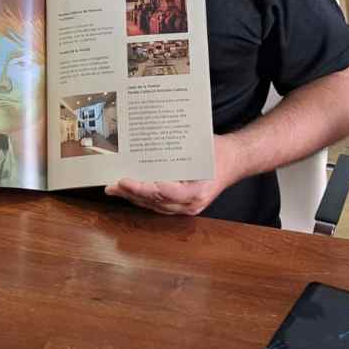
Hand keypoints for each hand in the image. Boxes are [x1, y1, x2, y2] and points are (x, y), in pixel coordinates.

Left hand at [105, 134, 240, 215]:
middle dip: (132, 193)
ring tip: (114, 189)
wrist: (236, 160)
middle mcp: (192, 203)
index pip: (166, 192)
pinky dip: (144, 199)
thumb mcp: (200, 146)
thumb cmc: (218, 151)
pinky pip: (160, 205)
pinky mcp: (184, 206)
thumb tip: (150, 140)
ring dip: (134, 198)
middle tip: (112, 185)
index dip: (144, 188)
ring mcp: (189, 208)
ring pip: (155, 206)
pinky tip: (130, 191)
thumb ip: (178, 150)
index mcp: (198, 190)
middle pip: (156, 201)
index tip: (127, 181)